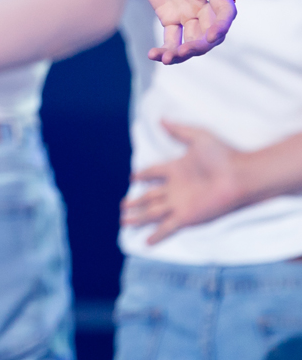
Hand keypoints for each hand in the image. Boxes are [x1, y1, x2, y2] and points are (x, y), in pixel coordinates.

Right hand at [122, 121, 249, 243]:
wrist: (240, 176)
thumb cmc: (223, 155)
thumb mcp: (198, 137)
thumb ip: (178, 130)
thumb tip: (161, 119)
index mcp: (176, 169)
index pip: (154, 172)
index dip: (143, 174)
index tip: (133, 177)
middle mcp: (175, 188)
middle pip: (149, 196)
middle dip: (136, 202)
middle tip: (123, 206)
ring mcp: (179, 203)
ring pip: (152, 212)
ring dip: (138, 217)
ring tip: (124, 222)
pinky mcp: (186, 216)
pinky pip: (166, 227)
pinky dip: (156, 234)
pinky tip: (146, 242)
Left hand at [127, 0, 231, 62]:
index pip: (225, 10)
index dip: (222, 25)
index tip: (210, 36)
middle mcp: (202, 1)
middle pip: (210, 31)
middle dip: (200, 45)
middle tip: (182, 52)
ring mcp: (187, 11)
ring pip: (193, 39)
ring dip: (184, 52)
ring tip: (166, 58)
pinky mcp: (169, 16)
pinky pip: (172, 38)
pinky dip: (166, 49)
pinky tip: (154, 55)